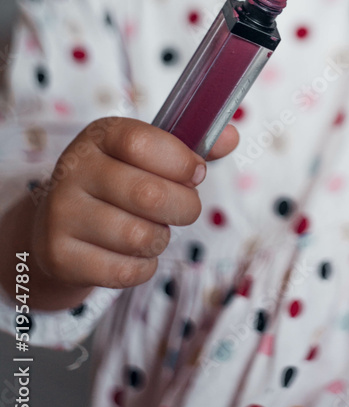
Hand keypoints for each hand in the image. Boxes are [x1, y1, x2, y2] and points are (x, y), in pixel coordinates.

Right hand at [31, 118, 238, 293]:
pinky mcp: (59, 256)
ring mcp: (61, 213)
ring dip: (161, 239)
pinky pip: (124, 270)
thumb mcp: (148, 156)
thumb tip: (232, 137)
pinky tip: (134, 253)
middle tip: (183, 208)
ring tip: (152, 229)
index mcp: (99, 136)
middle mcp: (73, 170)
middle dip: (184, 207)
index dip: (180, 161)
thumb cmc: (119, 183)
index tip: (197, 173)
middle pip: (148, 195)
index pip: (141, 143)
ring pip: (138, 237)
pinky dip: (144, 267)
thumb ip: (190, 148)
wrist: (60, 223)